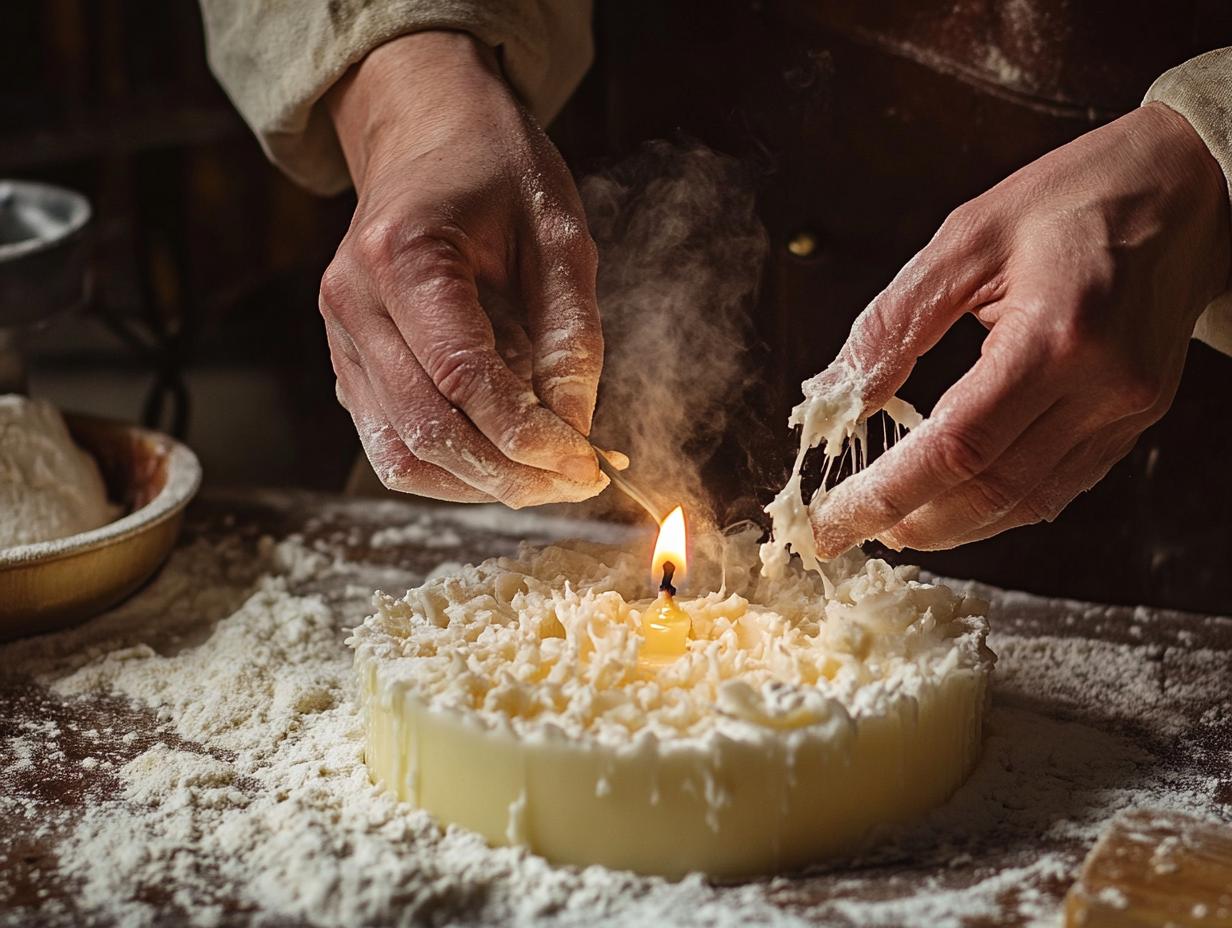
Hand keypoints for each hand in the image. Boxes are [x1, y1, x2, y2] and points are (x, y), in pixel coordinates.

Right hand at [321, 31, 603, 506]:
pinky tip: (502, 461)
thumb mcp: (559, 235)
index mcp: (403, 255)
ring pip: (402, 452)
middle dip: (510, 473)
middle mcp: (353, 302)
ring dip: (479, 484)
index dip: (529, 436)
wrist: (426, 134)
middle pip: (428, 429)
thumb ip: (570, 333)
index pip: (464, 378)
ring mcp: (340, 336)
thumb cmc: (497, 170)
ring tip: (547, 480)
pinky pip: (390, 442)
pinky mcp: (347, 362)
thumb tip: (577, 428)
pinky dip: (449, 468)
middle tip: (577, 484)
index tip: (588, 464)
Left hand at [812, 102, 1229, 554]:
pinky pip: (1059, 487)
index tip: (832, 522)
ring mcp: (1126, 412)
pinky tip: (955, 500)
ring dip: (952, 525)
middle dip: (911, 522)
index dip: (886, 494)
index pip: (957, 447)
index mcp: (1057, 336)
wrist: (1186, 187)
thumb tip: (834, 394)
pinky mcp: (1133, 421)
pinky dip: (999, 505)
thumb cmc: (1075, 198)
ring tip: (893, 521)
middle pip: (991, 491)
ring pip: (1026, 503)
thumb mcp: (967, 239)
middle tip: (851, 527)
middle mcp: (1102, 387)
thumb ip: (894, 323)